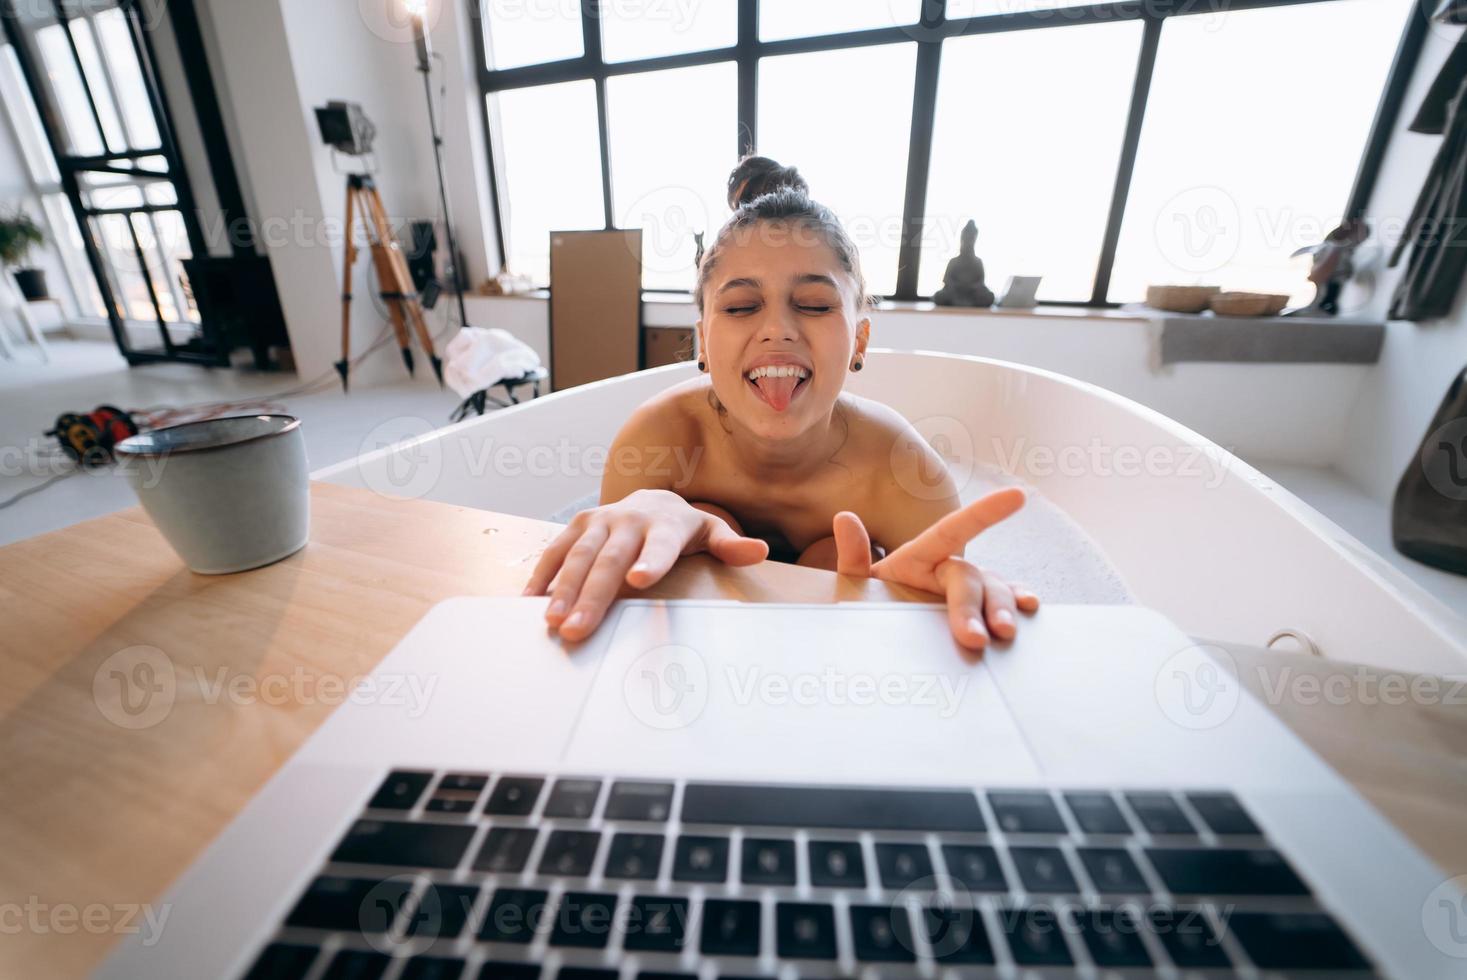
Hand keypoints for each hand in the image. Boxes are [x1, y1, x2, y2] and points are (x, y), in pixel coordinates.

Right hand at [524, 488, 768, 641]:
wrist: (651, 497)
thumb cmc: (682, 527)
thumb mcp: (709, 533)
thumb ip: (730, 546)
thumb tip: (759, 552)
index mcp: (665, 524)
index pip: (659, 546)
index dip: (650, 562)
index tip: (639, 581)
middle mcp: (629, 519)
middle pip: (609, 560)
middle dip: (592, 596)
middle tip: (578, 630)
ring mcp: (599, 521)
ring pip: (578, 556)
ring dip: (563, 590)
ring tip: (552, 623)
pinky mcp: (577, 525)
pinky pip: (556, 550)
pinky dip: (541, 576)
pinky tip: (530, 603)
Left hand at [833, 487, 1039, 656]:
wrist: (874, 635)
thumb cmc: (867, 605)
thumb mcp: (855, 585)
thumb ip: (853, 557)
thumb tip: (844, 518)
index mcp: (921, 557)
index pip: (953, 529)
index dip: (985, 512)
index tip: (1017, 496)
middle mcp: (949, 570)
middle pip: (970, 578)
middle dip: (973, 606)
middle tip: (975, 638)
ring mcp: (967, 592)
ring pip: (994, 592)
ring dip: (1002, 609)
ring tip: (1004, 634)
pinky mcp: (979, 613)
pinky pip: (1005, 603)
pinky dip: (1019, 604)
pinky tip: (1030, 610)